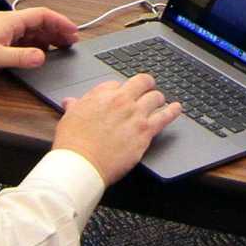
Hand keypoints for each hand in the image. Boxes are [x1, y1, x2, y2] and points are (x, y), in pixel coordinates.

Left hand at [0, 7, 80, 77]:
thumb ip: (20, 57)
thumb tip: (43, 57)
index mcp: (11, 21)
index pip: (42, 15)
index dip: (60, 21)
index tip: (73, 31)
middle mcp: (9, 22)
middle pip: (39, 22)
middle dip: (57, 30)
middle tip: (71, 42)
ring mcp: (3, 30)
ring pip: (31, 30)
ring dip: (47, 37)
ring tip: (60, 48)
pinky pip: (22, 38)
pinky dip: (34, 44)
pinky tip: (38, 53)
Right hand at [52, 74, 180, 184]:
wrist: (82, 163)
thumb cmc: (73, 143)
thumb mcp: (69, 117)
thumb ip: (75, 106)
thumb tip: (71, 101)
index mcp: (102, 95)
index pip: (117, 84)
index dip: (120, 90)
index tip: (121, 96)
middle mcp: (121, 101)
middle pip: (142, 82)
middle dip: (145, 85)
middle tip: (146, 89)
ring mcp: (136, 115)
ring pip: (156, 97)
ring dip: (157, 98)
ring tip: (160, 101)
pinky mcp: (145, 132)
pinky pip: (165, 116)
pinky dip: (173, 111)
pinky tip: (177, 108)